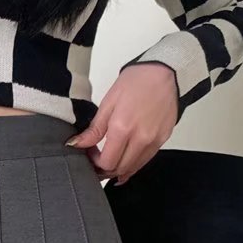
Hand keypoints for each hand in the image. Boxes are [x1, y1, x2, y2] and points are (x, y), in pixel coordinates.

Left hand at [66, 63, 178, 184]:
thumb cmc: (137, 81)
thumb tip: (77, 144)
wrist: (165, 72)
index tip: (91, 153)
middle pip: (119, 169)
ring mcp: (154, 141)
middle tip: (97, 160)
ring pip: (133, 168)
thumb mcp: (109, 102)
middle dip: (105, 169)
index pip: (107, 162)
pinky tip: (125, 160)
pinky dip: (133, 164)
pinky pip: (145, 160)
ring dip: (119, 169)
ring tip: (110, 160)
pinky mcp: (163, 140)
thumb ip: (94, 129)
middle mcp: (140, 139)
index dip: (95, 162)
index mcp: (123, 128)